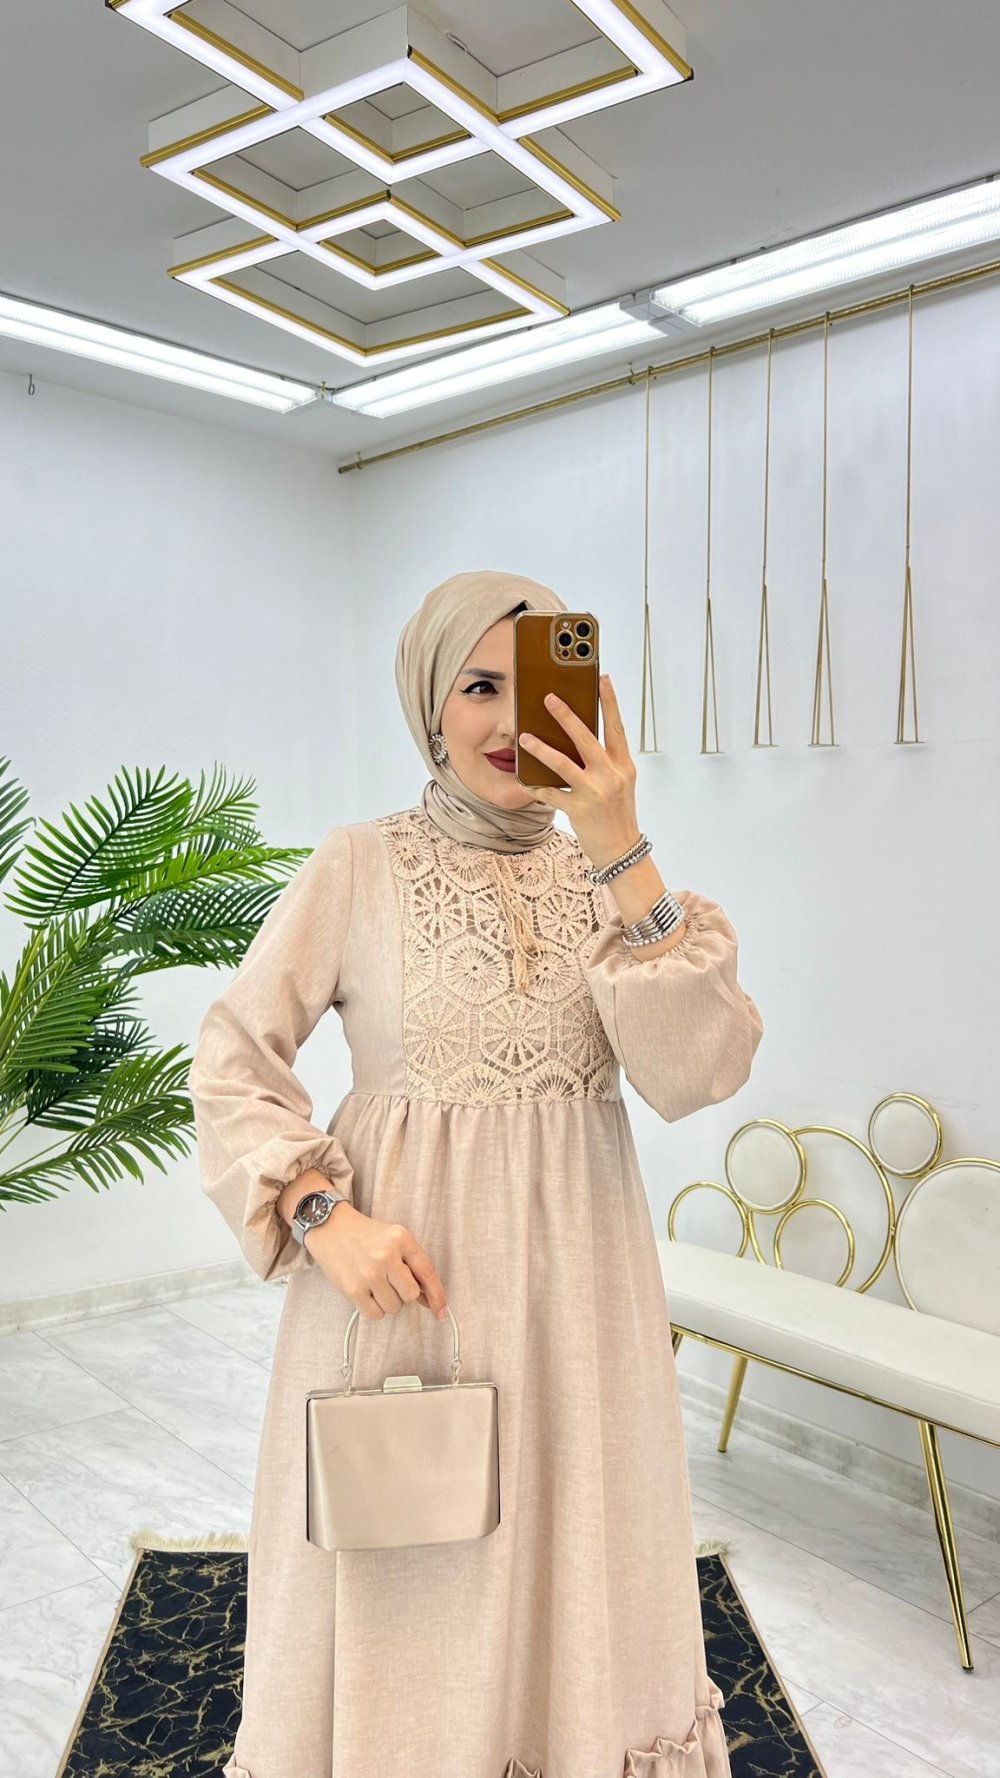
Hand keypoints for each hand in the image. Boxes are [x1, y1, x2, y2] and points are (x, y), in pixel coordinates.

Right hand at [308, 1204, 449, 1321]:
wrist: (331, 1228)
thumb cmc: (366, 1235)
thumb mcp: (394, 1238)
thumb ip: (413, 1264)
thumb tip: (427, 1299)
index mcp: (401, 1240)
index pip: (427, 1272)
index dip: (437, 1295)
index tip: (441, 1311)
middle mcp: (386, 1256)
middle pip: (410, 1294)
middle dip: (404, 1294)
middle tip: (391, 1283)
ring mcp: (369, 1273)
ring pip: (393, 1307)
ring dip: (388, 1301)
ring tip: (376, 1284)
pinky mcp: (353, 1288)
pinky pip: (375, 1314)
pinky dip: (374, 1309)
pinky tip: (367, 1292)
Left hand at [519, 673, 641, 870]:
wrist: (622, 851)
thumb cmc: (618, 815)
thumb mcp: (620, 783)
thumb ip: (606, 762)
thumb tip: (581, 738)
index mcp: (623, 765)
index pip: (616, 727)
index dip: (609, 701)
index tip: (602, 678)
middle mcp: (610, 775)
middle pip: (585, 738)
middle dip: (565, 715)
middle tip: (549, 698)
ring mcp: (594, 792)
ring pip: (562, 763)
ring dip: (540, 749)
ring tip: (524, 738)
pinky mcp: (578, 810)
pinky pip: (551, 793)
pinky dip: (536, 788)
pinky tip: (525, 783)